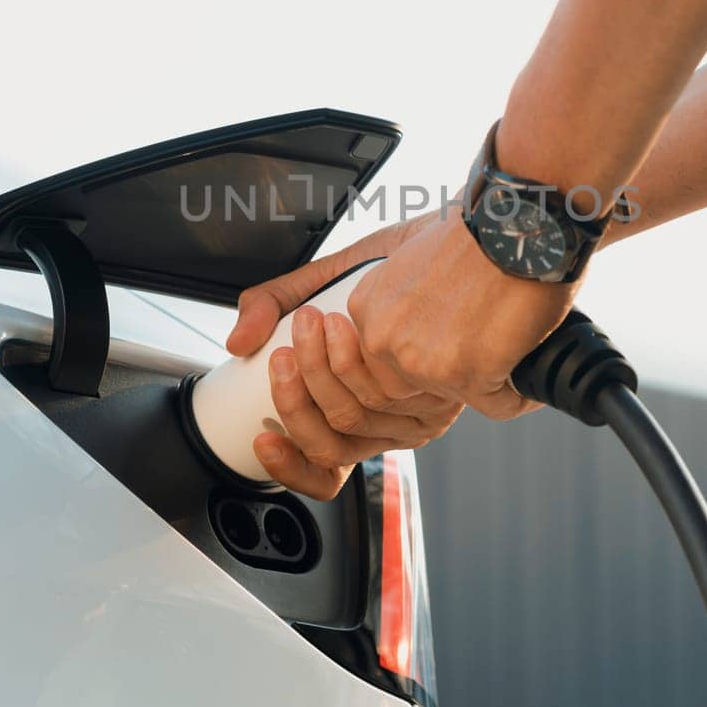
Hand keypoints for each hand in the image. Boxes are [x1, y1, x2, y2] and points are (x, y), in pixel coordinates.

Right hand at [227, 214, 460, 497]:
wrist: (469, 235)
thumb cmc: (406, 262)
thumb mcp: (329, 280)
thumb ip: (278, 302)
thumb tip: (237, 344)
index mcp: (375, 417)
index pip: (329, 470)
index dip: (290, 465)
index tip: (261, 437)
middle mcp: (401, 426)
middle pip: (333, 445)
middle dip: (292, 399)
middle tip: (280, 351)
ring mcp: (425, 413)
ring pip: (351, 422)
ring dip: (314, 374)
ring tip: (306, 325)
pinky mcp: (443, 393)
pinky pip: (382, 401)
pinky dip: (346, 365)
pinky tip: (338, 329)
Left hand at [345, 214, 574, 419]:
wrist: (516, 218)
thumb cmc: (479, 223)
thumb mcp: (413, 249)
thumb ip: (401, 296)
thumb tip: (421, 321)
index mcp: (370, 306)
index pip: (383, 361)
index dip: (423, 355)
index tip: (449, 344)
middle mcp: (386, 337)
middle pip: (413, 388)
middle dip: (449, 376)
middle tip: (481, 352)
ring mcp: (423, 361)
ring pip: (455, 398)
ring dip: (484, 385)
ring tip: (508, 359)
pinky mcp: (467, 375)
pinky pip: (498, 405)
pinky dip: (520, 394)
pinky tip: (530, 371)